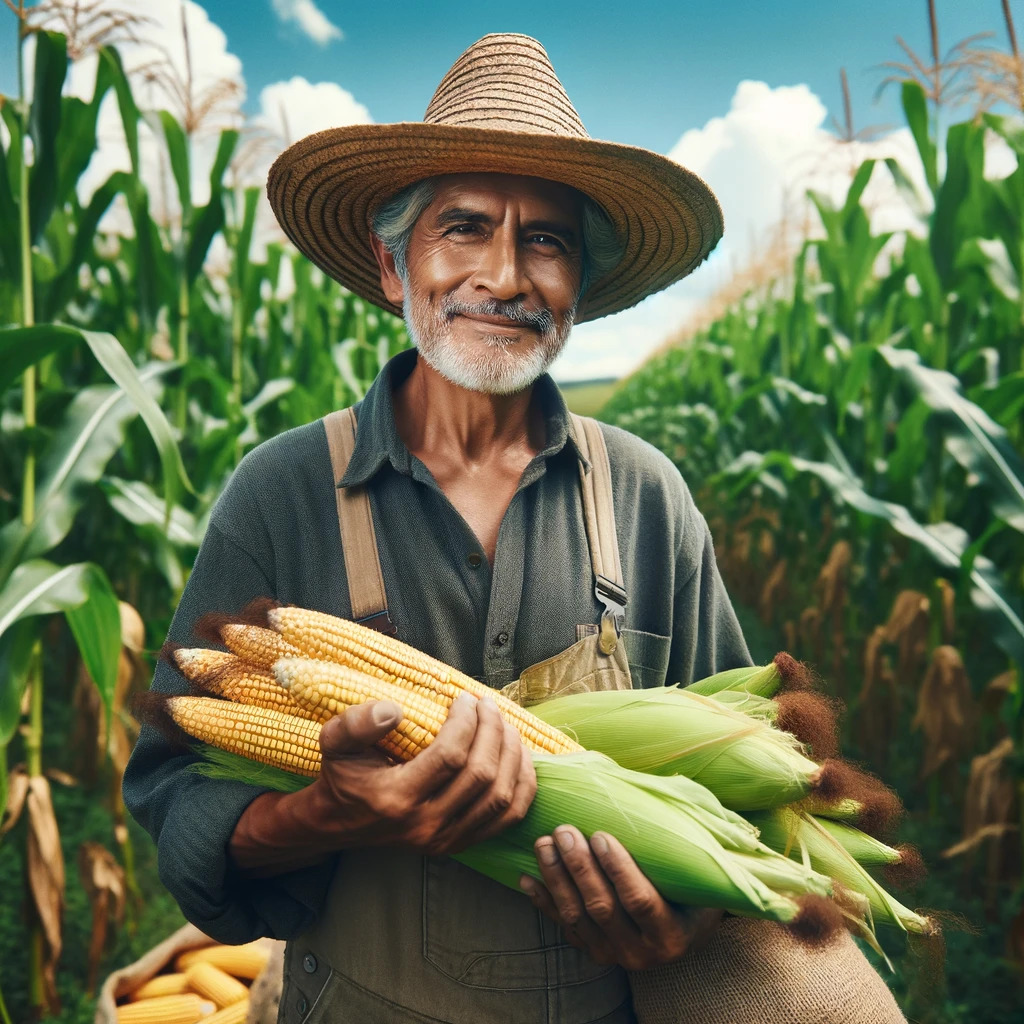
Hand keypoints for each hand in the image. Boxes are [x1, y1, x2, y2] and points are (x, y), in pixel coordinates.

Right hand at [309, 691, 536, 855]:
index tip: (465, 698)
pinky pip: (508, 818)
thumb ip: (356, 723)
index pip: (450, 756)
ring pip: (501, 796)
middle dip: (493, 731)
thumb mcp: (334, 742)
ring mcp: (446, 839)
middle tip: (489, 705)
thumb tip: (394, 710)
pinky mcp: (461, 843)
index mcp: (397, 799)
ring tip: (505, 724)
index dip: (466, 722)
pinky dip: (522, 784)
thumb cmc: (343, 776)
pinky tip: (518, 756)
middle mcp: (425, 825)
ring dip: (511, 754)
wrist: (341, 823)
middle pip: (481, 774)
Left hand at [520, 825, 722, 970]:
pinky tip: (527, 877)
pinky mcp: (592, 952)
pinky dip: (543, 901)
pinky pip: (563, 927)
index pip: (640, 901)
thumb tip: (663, 793)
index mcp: (672, 934)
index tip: (600, 835)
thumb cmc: (692, 889)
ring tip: (544, 844)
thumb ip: (681, 845)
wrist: (685, 930)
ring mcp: (614, 956)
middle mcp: (643, 953)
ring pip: (577, 917)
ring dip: (557, 878)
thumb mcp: (697, 873)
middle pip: (602, 908)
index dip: (618, 869)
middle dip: (580, 867)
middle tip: (565, 831)